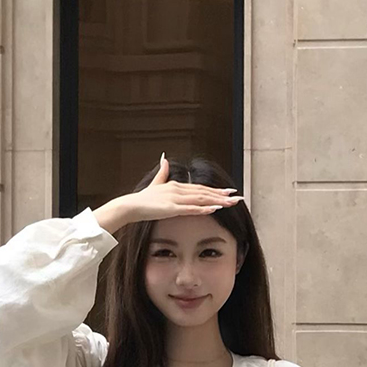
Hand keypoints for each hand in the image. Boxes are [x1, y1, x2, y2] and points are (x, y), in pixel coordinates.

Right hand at [93, 153, 243, 232]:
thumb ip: (162, 171)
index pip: (200, 188)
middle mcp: (178, 190)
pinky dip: (203, 209)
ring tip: (230, 203)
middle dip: (221, 195)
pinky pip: (190, 209)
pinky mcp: (171, 209)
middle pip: (204, 192)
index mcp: (176, 185)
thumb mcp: (155, 183)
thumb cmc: (142, 199)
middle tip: (236, 197)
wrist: (130, 206)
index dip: (215, 190)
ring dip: (216, 201)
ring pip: (200, 200)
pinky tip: (214, 209)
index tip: (228, 192)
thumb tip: (164, 157)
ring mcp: (175, 199)